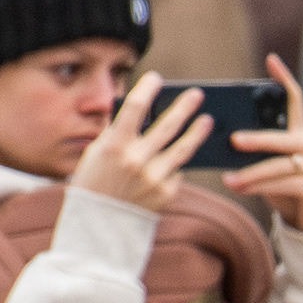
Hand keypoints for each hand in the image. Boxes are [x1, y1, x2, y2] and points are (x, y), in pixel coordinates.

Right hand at [74, 66, 209, 212]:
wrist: (98, 224)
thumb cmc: (95, 181)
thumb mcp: (97, 152)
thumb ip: (119, 133)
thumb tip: (144, 111)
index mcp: (113, 145)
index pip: (134, 107)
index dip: (147, 88)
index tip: (156, 77)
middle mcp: (136, 160)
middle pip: (168, 126)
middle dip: (184, 107)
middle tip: (197, 94)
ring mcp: (154, 178)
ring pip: (183, 149)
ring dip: (197, 132)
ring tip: (207, 120)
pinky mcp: (166, 193)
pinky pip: (176, 171)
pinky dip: (174, 165)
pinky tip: (173, 161)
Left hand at [220, 57, 302, 233]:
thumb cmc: (288, 189)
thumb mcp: (272, 166)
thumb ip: (257, 153)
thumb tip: (223, 142)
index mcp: (301, 134)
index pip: (295, 100)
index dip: (284, 79)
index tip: (271, 60)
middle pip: (282, 137)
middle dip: (257, 139)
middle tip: (233, 140)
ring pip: (279, 165)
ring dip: (251, 173)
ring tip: (229, 180)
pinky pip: (284, 184)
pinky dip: (260, 187)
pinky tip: (241, 189)